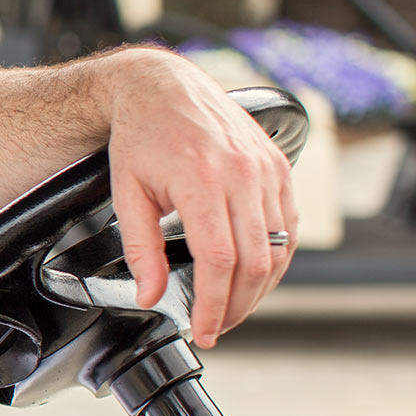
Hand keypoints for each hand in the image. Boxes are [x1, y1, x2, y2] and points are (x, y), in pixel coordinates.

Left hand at [104, 49, 297, 347]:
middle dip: (239, 305)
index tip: (204, 330)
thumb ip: (139, 248)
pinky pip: (288, 224)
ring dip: (260, 287)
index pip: (220, 262)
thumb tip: (149, 295)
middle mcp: (242, 175)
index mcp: (201, 181)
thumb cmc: (140, 135)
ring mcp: (267, 169)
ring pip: (278, 247)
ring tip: (234, 306)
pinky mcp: (279, 166)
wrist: (162, 85)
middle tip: (218, 326)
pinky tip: (255, 273)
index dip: (215, 305)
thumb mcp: (127, 193)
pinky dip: (276, 256)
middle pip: (255, 262)